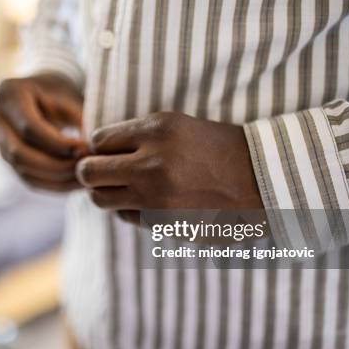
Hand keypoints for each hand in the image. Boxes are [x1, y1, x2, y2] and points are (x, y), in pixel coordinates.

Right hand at [0, 73, 88, 191]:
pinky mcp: (8, 159)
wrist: (43, 92)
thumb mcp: (70, 95)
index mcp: (8, 94)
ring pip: (24, 170)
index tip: (86, 150)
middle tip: (86, 168)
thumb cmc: (61, 91)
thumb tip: (89, 152)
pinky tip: (76, 183)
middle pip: (20, 154)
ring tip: (86, 178)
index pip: (29, 128)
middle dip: (57, 166)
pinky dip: (54, 184)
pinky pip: (29, 178)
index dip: (58, 144)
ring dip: (58, 179)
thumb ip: (79, 119)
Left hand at [76, 112, 262, 223]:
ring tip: (120, 187)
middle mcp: (152, 163)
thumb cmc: (215, 148)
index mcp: (157, 130)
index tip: (108, 151)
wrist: (260, 180)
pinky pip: (125, 216)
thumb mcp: (177, 125)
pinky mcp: (163, 222)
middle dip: (88, 171)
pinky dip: (128, 209)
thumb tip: (92, 149)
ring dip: (104, 192)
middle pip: (88, 172)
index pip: (98, 139)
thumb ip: (136, 135)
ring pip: (99, 199)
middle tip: (99, 171)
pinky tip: (147, 201)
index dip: (99, 146)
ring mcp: (156, 197)